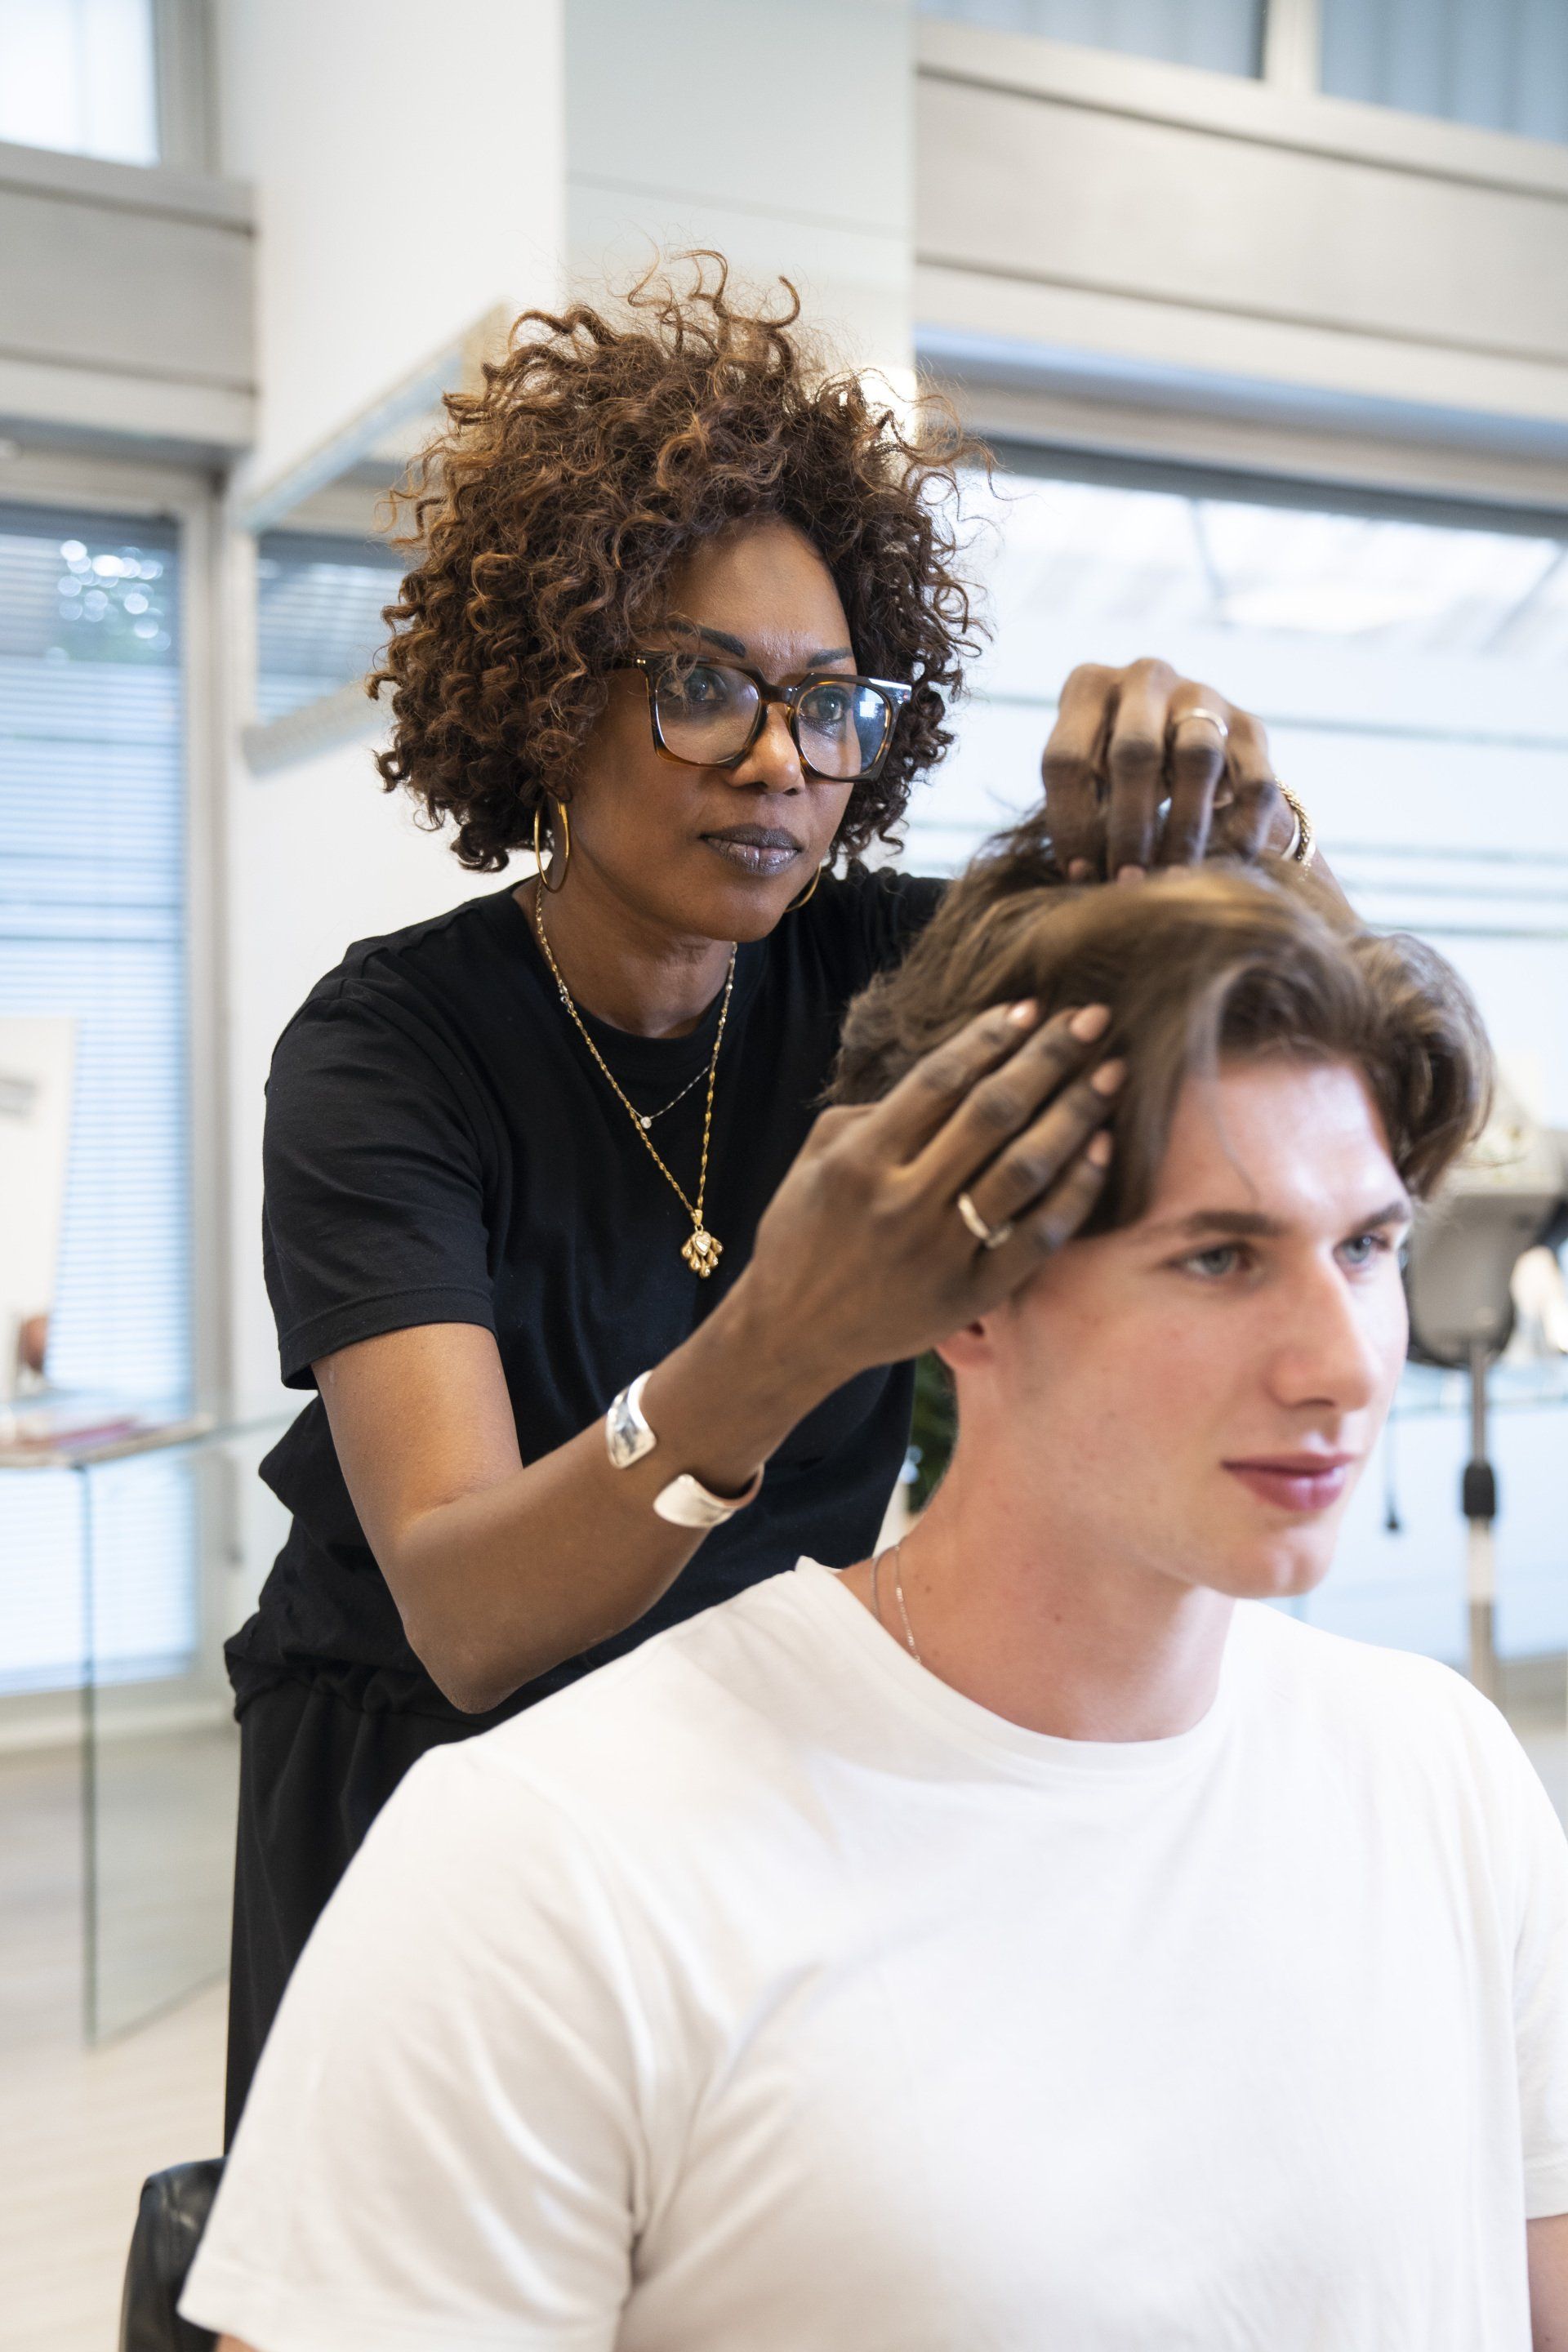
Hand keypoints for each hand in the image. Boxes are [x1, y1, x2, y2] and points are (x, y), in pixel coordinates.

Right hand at [727, 1001, 1120, 1386]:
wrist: (793, 1333)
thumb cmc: (805, 1232)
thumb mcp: (817, 1158)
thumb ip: (877, 1111)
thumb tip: (957, 1070)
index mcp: (859, 1161)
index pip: (939, 1081)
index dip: (991, 1038)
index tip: (1030, 1007)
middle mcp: (901, 1203)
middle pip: (992, 1114)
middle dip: (1049, 1058)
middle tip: (1092, 1018)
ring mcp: (939, 1254)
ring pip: (1024, 1169)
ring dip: (1074, 1113)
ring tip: (1111, 1074)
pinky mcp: (970, 1296)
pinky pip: (1038, 1236)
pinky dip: (1076, 1190)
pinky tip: (1101, 1148)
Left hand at [1041, 657, 1290, 880]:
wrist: (1190, 746)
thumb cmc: (1115, 775)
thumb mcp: (1087, 783)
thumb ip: (1081, 818)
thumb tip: (1082, 878)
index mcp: (1088, 688)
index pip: (1066, 757)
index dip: (1069, 824)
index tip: (1078, 876)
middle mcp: (1145, 678)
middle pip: (1135, 752)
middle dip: (1129, 828)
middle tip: (1127, 883)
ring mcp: (1204, 695)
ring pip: (1197, 759)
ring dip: (1184, 829)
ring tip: (1174, 882)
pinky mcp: (1251, 727)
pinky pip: (1254, 782)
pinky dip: (1240, 831)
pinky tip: (1224, 869)